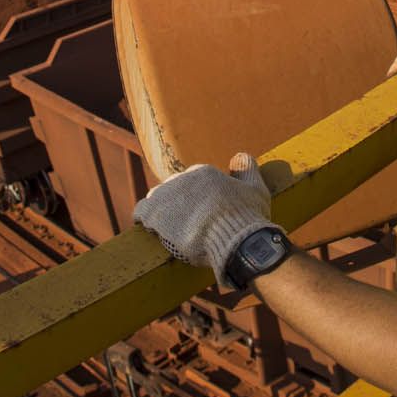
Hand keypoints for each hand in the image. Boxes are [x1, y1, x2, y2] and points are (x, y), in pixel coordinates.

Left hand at [132, 152, 273, 281]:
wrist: (235, 239)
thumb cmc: (248, 216)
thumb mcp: (255, 188)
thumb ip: (247, 169)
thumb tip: (241, 156)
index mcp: (203, 173)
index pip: (191, 181)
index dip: (195, 197)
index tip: (200, 211)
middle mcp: (182, 179)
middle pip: (171, 189)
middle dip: (176, 203)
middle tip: (187, 223)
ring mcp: (167, 197)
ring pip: (155, 199)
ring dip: (159, 211)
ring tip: (168, 227)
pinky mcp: (155, 215)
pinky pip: (141, 212)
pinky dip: (143, 219)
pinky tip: (148, 228)